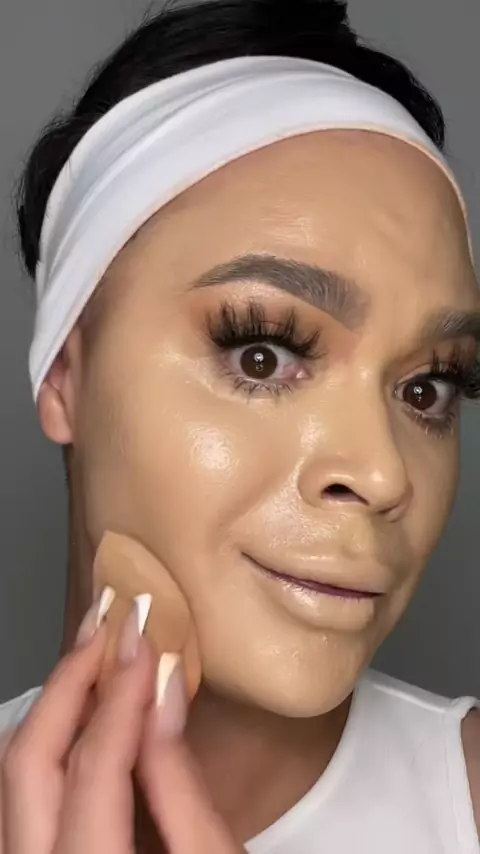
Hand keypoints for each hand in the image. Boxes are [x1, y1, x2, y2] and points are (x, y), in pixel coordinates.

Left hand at [1, 611, 242, 853]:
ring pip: (11, 768)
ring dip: (55, 703)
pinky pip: (20, 787)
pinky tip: (84, 704)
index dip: (120, 693)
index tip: (143, 632)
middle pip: (29, 759)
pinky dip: (50, 736)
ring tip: (95, 649)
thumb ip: (181, 778)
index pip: (93, 765)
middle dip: (70, 680)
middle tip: (109, 621)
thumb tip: (165, 682)